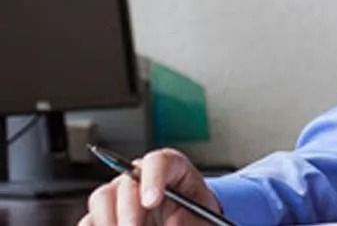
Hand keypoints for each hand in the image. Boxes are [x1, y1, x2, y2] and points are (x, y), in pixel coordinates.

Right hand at [79, 148, 223, 225]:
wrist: (186, 223)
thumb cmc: (196, 217)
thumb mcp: (203, 216)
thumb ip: (190, 219)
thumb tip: (170, 223)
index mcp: (171, 168)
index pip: (159, 161)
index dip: (153, 178)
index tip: (152, 201)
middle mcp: (140, 177)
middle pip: (126, 183)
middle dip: (129, 210)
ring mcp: (119, 194)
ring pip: (102, 198)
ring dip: (110, 221)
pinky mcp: (104, 215)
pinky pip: (89, 221)